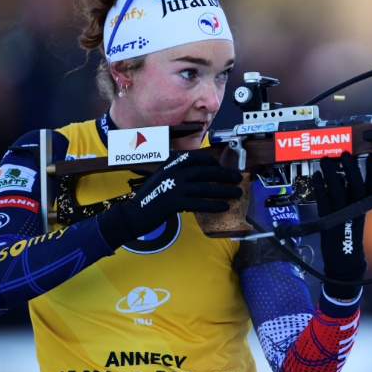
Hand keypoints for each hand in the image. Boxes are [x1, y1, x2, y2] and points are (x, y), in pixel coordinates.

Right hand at [98, 150, 242, 248]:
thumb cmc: (151, 197)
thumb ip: (179, 172)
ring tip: (237, 194)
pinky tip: (224, 207)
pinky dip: (214, 205)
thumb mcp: (163, 177)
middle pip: (206, 171)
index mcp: (171, 164)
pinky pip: (200, 203)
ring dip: (225, 190)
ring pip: (206, 187)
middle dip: (224, 175)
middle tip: (238, 179)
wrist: (134, 213)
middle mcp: (174, 172)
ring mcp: (175, 187)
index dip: (212, 162)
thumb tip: (201, 173)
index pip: (196, 158)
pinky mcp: (175, 202)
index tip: (222, 167)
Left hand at [312, 152, 371, 299]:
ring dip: (332, 173)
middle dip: (351, 167)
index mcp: (364, 209)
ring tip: (326, 160)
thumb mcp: (355, 217)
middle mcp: (355, 210)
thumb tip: (346, 179)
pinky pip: (323, 200)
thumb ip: (354, 201)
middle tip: (345, 153)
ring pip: (338, 190)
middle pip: (357, 185)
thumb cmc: (348, 237)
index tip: (370, 156)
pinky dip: (320, 187)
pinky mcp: (327, 220)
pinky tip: (316, 177)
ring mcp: (341, 215)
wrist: (343, 261)